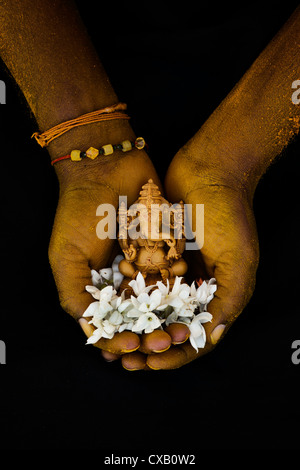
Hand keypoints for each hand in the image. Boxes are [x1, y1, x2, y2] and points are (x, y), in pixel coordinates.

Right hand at [48, 145, 169, 356]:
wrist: (106, 168)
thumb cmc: (79, 212)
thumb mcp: (65, 256)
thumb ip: (74, 295)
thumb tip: (91, 331)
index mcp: (96, 287)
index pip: (110, 324)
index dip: (119, 340)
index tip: (131, 346)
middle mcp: (121, 280)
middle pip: (138, 318)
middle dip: (150, 334)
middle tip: (161, 343)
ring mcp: (144, 265)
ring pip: (161, 301)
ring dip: (170, 319)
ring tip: (178, 332)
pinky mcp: (164, 249)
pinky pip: (175, 274)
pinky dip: (180, 288)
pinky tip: (187, 301)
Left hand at [122, 140, 258, 369]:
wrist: (209, 168)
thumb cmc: (228, 213)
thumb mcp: (239, 258)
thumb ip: (230, 298)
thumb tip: (214, 336)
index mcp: (221, 293)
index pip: (199, 337)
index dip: (177, 355)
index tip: (153, 363)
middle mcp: (198, 286)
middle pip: (172, 327)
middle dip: (151, 346)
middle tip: (128, 361)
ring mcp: (178, 270)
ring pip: (154, 308)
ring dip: (136, 326)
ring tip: (115, 341)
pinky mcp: (160, 253)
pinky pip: (143, 281)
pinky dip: (130, 297)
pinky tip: (111, 309)